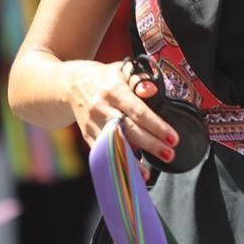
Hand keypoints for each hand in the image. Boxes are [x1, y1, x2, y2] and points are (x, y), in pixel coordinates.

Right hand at [63, 60, 178, 165]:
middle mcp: (102, 108)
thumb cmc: (104, 77)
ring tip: (147, 173)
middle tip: (168, 154)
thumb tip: (151, 90)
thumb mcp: (122, 71)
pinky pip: (102, 152)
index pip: (138, 111)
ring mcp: (93, 124)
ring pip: (114, 145)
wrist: (71, 83)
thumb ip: (139, 79)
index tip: (172, 138)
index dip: (156, 126)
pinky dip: (116, 163)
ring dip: (131, 161)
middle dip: (150, 145)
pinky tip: (130, 171)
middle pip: (128, 130)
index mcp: (114, 91)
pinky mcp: (87, 135)